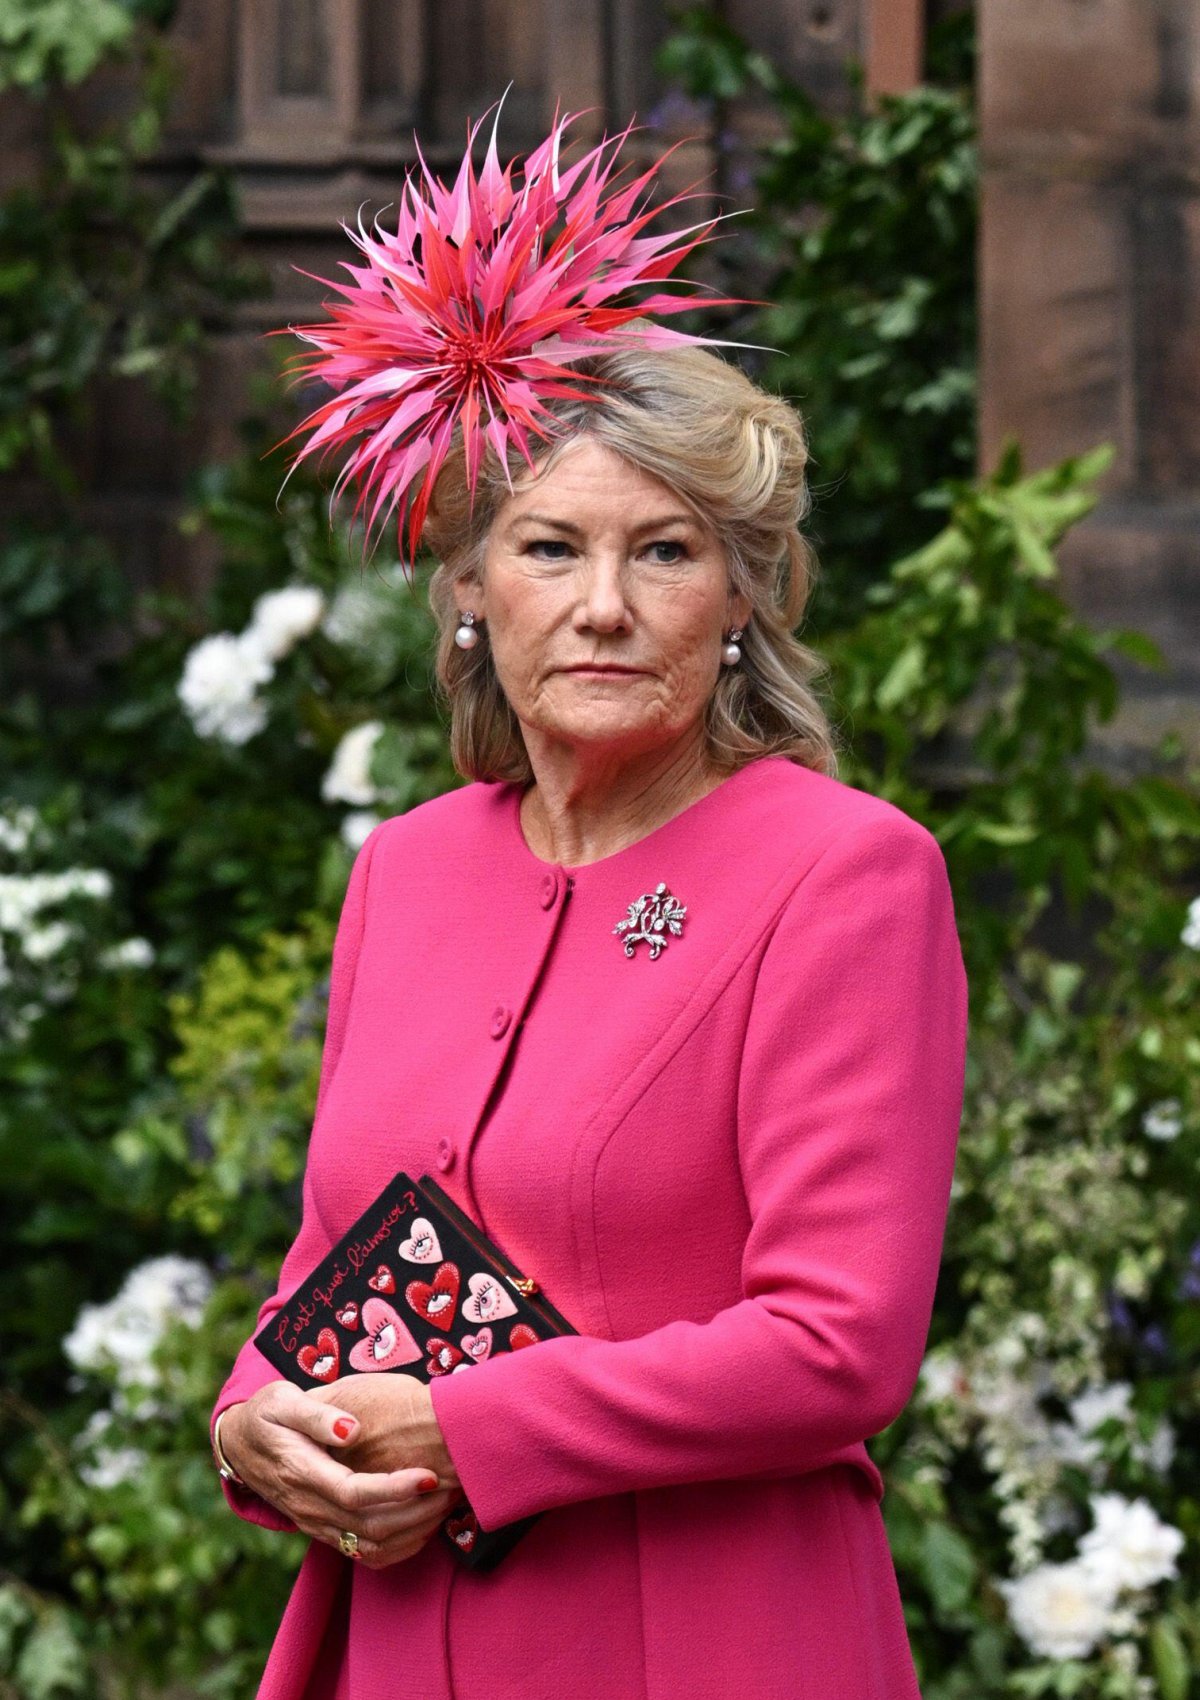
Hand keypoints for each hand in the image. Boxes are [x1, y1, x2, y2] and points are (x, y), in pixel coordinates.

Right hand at [219, 1382, 458, 1567]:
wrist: (239, 1444)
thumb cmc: (267, 1413)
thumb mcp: (282, 1400)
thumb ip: (317, 1414)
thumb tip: (352, 1429)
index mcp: (302, 1471)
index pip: (353, 1493)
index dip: (393, 1489)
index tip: (428, 1475)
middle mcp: (308, 1506)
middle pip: (368, 1527)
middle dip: (415, 1513)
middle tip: (451, 1487)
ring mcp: (314, 1523)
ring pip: (368, 1546)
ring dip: (412, 1531)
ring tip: (445, 1504)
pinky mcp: (321, 1529)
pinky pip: (361, 1552)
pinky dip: (397, 1546)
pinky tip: (423, 1523)